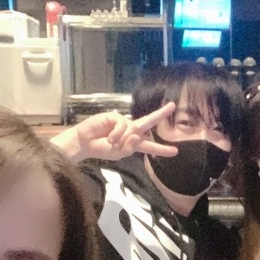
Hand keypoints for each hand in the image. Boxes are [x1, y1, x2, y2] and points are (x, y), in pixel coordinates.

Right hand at [51, 103, 178, 163]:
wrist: (85, 143)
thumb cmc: (100, 149)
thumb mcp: (118, 154)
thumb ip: (129, 148)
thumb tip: (136, 135)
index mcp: (133, 143)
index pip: (150, 146)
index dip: (162, 149)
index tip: (175, 151)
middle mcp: (130, 131)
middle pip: (148, 122)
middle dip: (160, 114)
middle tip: (173, 105)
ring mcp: (123, 122)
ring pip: (133, 130)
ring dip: (122, 140)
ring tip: (111, 143)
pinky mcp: (114, 116)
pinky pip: (123, 125)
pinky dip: (117, 133)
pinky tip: (109, 137)